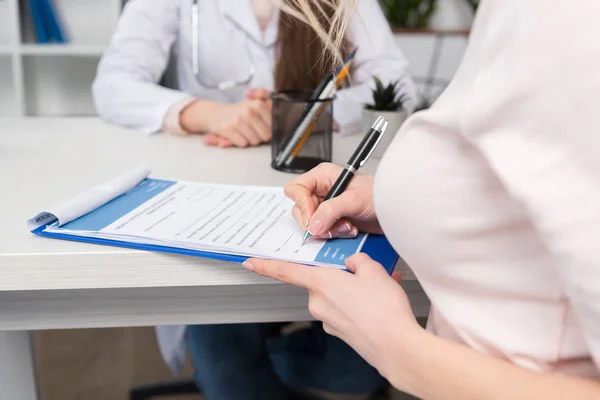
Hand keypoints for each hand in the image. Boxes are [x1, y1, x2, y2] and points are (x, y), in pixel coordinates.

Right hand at [201, 88, 271, 147]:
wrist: (216, 114)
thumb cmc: (241, 111)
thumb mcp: (256, 103)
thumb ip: (271, 103)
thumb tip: (280, 101)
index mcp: (258, 104)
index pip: (274, 125)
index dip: (270, 129)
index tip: (265, 126)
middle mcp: (248, 111)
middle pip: (266, 135)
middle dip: (261, 136)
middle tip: (254, 130)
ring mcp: (237, 120)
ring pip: (254, 141)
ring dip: (251, 140)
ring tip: (244, 131)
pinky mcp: (227, 129)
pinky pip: (242, 143)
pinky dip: (240, 142)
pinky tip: (236, 134)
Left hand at [243, 253, 420, 377]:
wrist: (396, 346)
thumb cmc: (383, 310)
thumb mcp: (374, 270)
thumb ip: (358, 260)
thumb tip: (352, 263)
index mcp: (321, 284)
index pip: (287, 271)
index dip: (266, 265)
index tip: (250, 263)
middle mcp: (319, 303)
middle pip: (322, 280)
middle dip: (341, 274)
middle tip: (365, 271)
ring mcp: (328, 319)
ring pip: (336, 294)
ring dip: (353, 289)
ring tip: (380, 288)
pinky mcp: (340, 331)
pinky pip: (345, 309)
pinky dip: (358, 304)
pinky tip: (377, 303)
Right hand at [284, 163, 381, 238]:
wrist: (395, 211)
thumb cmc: (379, 195)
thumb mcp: (354, 200)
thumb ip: (331, 211)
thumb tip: (313, 226)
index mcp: (322, 176)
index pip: (296, 189)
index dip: (302, 205)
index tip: (313, 219)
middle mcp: (321, 190)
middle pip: (300, 209)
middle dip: (316, 221)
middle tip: (330, 227)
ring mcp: (325, 207)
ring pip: (310, 223)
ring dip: (328, 229)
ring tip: (347, 227)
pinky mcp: (332, 220)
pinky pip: (321, 231)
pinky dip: (333, 234)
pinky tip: (349, 230)